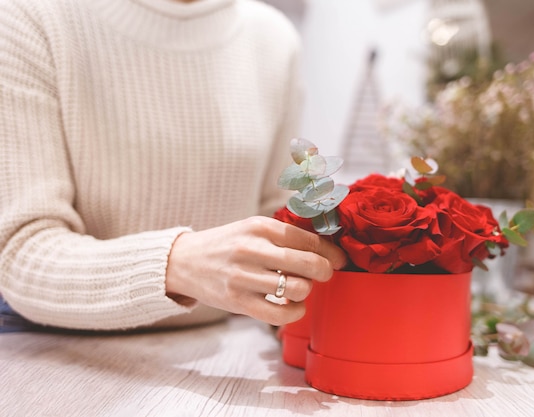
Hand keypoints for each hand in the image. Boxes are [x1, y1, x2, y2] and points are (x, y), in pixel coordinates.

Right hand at [165, 216, 346, 325]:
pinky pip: (280, 314)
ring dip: (307, 290)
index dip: (331, 252)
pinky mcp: (237, 302)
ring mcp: (244, 277)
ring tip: (301, 287)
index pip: (309, 239)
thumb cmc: (227, 245)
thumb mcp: (253, 229)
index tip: (339, 259)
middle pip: (309, 263)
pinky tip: (294, 306)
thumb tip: (328, 248)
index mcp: (260, 226)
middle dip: (326, 271)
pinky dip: (296, 312)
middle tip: (325, 274)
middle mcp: (252, 249)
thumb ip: (285, 236)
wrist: (184, 261)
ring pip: (299, 289)